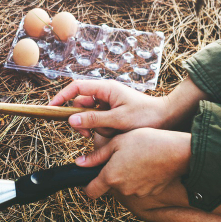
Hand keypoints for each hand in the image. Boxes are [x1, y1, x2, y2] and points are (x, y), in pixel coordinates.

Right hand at [49, 79, 171, 138]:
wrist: (168, 119)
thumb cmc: (147, 116)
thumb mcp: (119, 119)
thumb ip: (94, 119)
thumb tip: (71, 119)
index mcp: (106, 88)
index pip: (76, 87)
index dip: (62, 96)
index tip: (52, 108)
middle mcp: (105, 93)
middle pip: (79, 104)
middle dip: (80, 119)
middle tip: (85, 133)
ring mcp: (108, 102)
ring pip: (88, 114)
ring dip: (93, 126)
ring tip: (107, 133)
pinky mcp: (111, 111)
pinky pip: (97, 119)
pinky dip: (100, 128)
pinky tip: (111, 133)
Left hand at [76, 128, 190, 198]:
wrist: (178, 151)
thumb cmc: (146, 142)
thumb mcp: (117, 143)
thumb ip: (96, 156)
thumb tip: (80, 163)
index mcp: (111, 177)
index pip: (91, 192)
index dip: (87, 186)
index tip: (88, 179)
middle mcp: (124, 189)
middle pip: (110, 185)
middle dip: (111, 174)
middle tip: (120, 157)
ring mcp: (139, 192)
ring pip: (125, 186)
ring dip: (126, 176)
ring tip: (136, 158)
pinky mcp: (152, 192)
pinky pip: (140, 186)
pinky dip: (140, 178)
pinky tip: (147, 164)